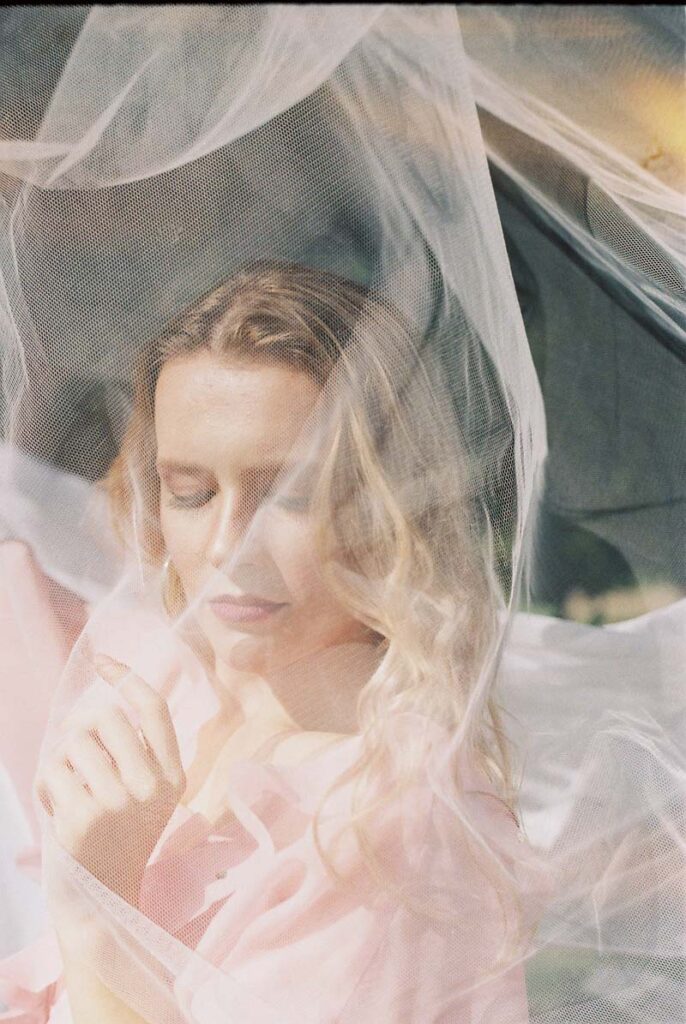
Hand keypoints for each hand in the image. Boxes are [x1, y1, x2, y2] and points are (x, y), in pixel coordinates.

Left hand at [34, 654, 185, 909]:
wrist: (103, 898)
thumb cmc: (118, 836)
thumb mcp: (146, 794)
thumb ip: (135, 752)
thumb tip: (96, 704)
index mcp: (173, 776)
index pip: (154, 709)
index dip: (127, 678)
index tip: (103, 661)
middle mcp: (152, 787)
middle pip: (107, 717)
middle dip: (80, 725)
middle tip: (71, 746)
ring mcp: (119, 803)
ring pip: (75, 743)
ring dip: (61, 760)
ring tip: (68, 787)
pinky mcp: (85, 819)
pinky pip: (52, 771)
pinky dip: (47, 783)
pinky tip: (57, 806)